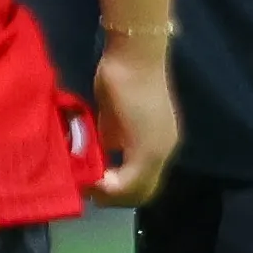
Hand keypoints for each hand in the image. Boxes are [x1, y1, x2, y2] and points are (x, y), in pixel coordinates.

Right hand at [87, 33, 179, 208]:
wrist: (133, 56)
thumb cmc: (121, 76)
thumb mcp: (112, 115)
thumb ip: (111, 137)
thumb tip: (100, 156)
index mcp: (157, 142)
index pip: (143, 180)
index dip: (119, 189)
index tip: (95, 183)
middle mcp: (163, 150)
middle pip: (142, 191)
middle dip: (113, 196)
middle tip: (90, 189)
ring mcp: (157, 151)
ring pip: (137, 190)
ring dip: (111, 192)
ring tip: (91, 185)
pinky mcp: (147, 149)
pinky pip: (128, 181)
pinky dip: (109, 185)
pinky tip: (94, 179)